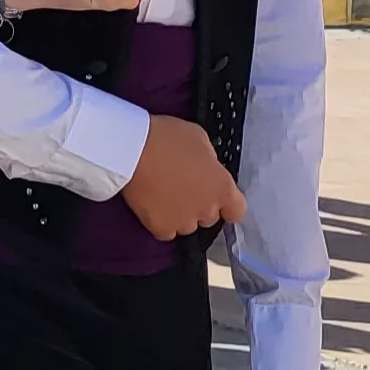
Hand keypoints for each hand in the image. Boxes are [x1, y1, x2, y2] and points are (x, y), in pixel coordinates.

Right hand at [119, 114, 244, 238]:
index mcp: (222, 187)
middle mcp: (206, 209)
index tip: (217, 198)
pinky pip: (166, 231)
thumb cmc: (166, 138)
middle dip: (199, 204)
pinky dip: (160, 221)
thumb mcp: (199, 139)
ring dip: (180, 214)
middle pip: (209, 217)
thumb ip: (209, 160)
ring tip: (164, 194)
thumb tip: (206, 168)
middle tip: (182, 186)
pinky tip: (153, 204)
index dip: (227, 205)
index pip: (237, 210)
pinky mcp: (161, 228)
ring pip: (186, 225)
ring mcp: (183, 222)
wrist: (132, 150)